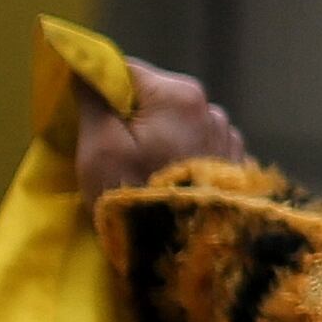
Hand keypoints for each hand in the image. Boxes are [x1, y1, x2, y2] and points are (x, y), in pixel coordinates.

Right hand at [72, 58, 246, 207]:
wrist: (191, 254)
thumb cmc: (136, 195)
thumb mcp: (100, 147)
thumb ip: (93, 101)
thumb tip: (85, 66)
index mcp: (179, 94)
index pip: (127, 71)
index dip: (101, 91)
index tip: (89, 121)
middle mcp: (212, 108)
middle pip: (155, 98)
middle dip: (132, 119)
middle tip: (116, 156)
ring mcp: (229, 138)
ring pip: (177, 125)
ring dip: (159, 140)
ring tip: (145, 175)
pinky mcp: (236, 166)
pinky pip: (198, 149)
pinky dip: (181, 159)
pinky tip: (170, 185)